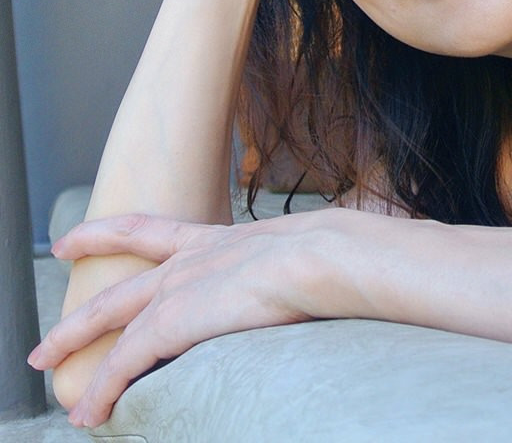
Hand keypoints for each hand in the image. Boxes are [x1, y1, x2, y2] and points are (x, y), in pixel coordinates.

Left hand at [30, 211, 352, 427]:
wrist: (321, 258)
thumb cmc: (330, 255)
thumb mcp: (304, 252)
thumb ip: (294, 266)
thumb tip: (321, 277)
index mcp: (218, 240)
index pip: (152, 232)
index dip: (111, 233)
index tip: (76, 236)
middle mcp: (189, 261)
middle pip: (117, 281)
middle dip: (79, 303)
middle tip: (49, 316)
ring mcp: (177, 290)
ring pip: (106, 320)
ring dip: (73, 345)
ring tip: (46, 368)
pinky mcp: (170, 323)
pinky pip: (122, 365)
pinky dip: (103, 391)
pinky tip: (91, 414)